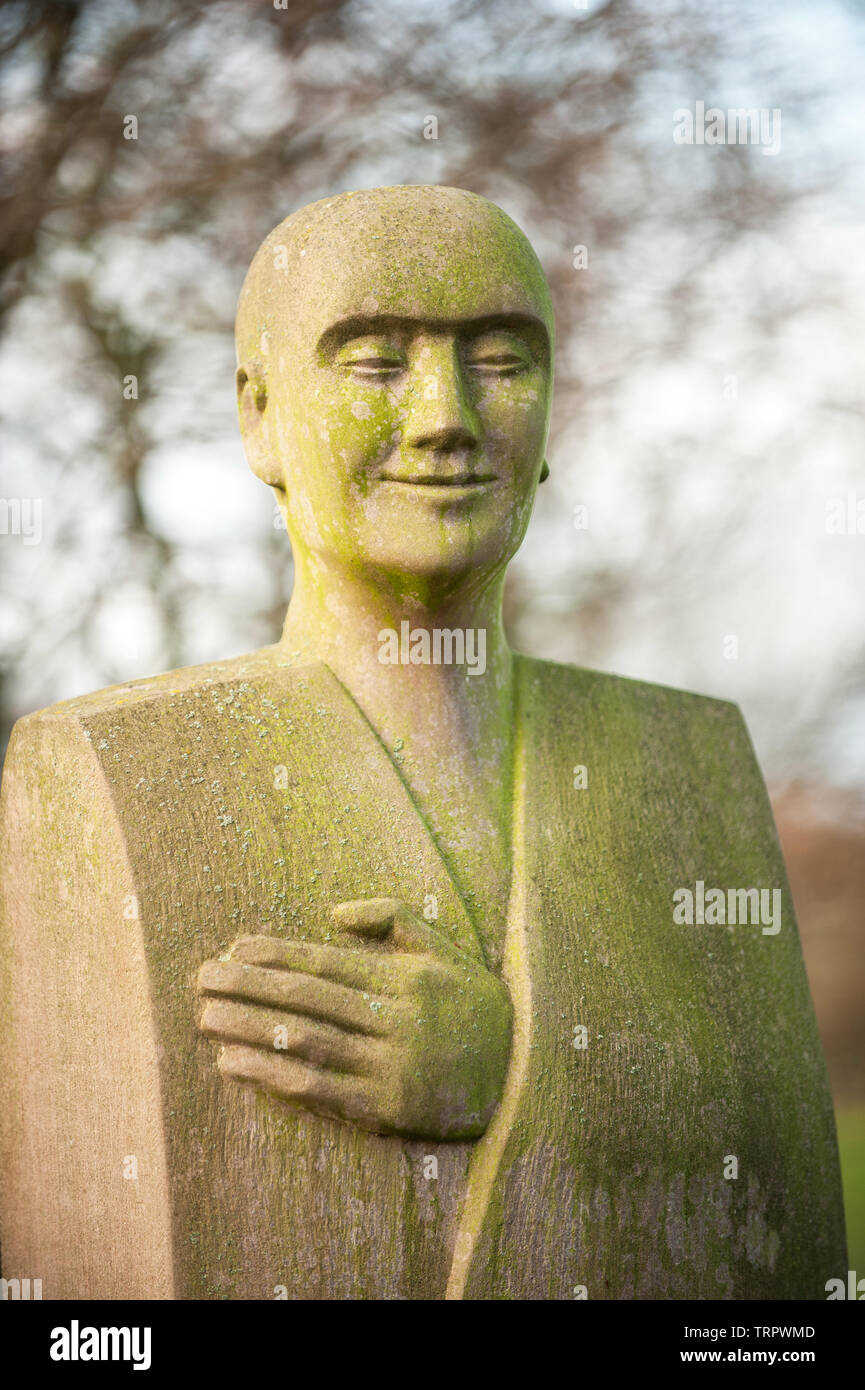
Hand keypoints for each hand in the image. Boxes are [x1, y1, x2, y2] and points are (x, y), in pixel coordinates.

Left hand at [196, 897, 512, 1140]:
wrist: (524, 1080)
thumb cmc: (474, 1007)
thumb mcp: (446, 951)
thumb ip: (393, 919)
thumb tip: (333, 912)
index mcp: (406, 980)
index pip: (327, 963)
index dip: (277, 955)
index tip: (234, 948)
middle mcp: (395, 1020)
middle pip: (308, 999)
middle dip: (248, 986)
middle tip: (202, 977)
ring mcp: (388, 1067)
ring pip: (305, 1042)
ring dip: (249, 1028)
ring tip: (206, 1016)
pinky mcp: (383, 1109)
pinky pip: (317, 1089)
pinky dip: (271, 1075)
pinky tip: (234, 1064)